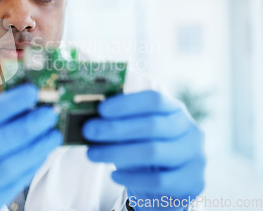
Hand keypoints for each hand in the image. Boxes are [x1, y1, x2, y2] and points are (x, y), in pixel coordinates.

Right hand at [0, 84, 61, 210]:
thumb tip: (22, 104)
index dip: (8, 104)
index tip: (31, 92)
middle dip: (27, 127)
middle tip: (47, 114)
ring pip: (7, 168)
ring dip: (36, 148)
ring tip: (52, 135)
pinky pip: (13, 185)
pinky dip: (31, 166)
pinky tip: (42, 153)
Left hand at [82, 90, 204, 210]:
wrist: (171, 184)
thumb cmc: (148, 150)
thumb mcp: (137, 132)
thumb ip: (121, 122)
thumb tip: (91, 117)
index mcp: (175, 110)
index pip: (154, 100)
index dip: (127, 104)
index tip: (101, 109)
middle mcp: (190, 130)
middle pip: (151, 125)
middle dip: (115, 128)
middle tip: (89, 131)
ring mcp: (195, 156)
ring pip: (153, 152)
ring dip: (117, 152)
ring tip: (93, 154)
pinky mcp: (193, 181)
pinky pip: (158, 181)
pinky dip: (132, 178)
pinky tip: (114, 175)